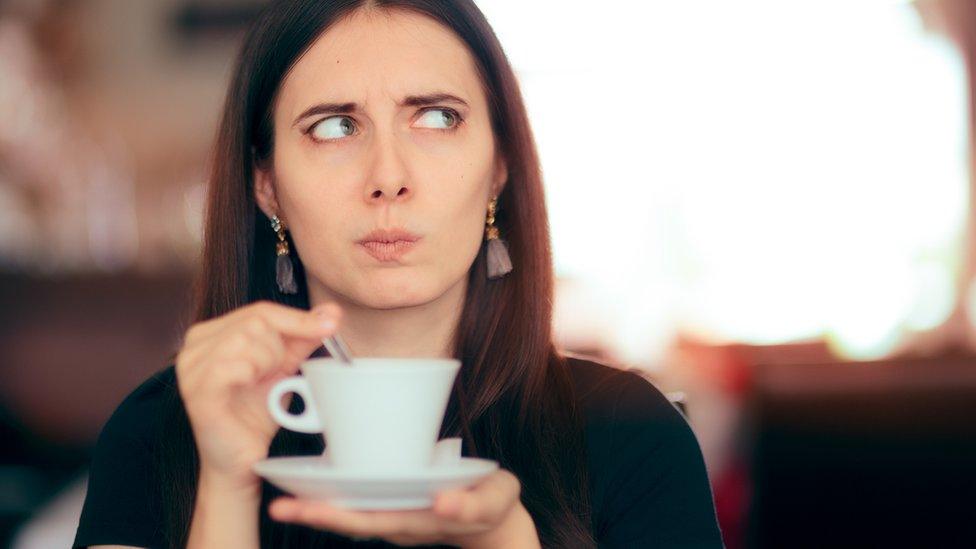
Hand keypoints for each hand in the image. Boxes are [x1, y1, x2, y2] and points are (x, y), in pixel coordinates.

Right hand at [176, 300, 341, 492]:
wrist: (242, 458)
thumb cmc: (256, 413)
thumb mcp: (284, 367)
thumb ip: (303, 337)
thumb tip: (331, 311)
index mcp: (211, 333)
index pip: (261, 310)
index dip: (299, 318)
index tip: (332, 324)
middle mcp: (194, 345)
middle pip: (255, 321)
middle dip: (278, 349)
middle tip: (272, 374)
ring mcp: (190, 368)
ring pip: (245, 339)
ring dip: (266, 363)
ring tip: (259, 383)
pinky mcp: (195, 391)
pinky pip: (231, 365)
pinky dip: (250, 374)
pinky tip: (247, 388)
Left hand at [267, 469, 539, 547]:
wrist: (497, 520)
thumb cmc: (494, 505)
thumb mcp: (493, 502)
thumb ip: (471, 505)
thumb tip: (442, 503)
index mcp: (417, 521)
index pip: (369, 522)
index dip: (336, 516)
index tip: (307, 509)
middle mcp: (399, 522)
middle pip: (350, 520)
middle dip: (314, 513)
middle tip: (279, 505)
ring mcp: (396, 515)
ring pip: (352, 512)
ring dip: (319, 504)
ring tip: (285, 493)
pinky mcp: (396, 503)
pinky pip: (361, 501)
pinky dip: (336, 493)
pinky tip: (316, 481)